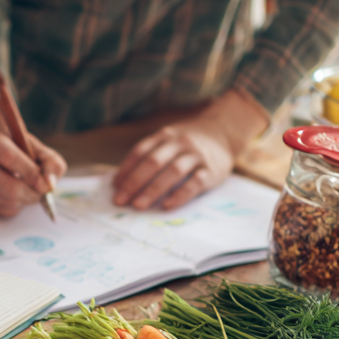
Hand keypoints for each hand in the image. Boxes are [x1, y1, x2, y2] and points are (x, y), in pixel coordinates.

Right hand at [0, 82, 66, 217]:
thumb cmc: (20, 151)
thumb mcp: (39, 149)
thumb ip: (51, 163)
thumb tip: (49, 185)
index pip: (10, 160)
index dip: (32, 174)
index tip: (44, 183)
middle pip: (9, 188)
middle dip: (32, 194)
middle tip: (41, 192)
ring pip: (8, 202)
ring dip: (27, 201)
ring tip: (30, 190)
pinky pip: (4, 211)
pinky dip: (18, 206)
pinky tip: (18, 195)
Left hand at [112, 89, 269, 210]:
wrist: (223, 133)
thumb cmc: (187, 144)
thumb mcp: (168, 141)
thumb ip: (149, 156)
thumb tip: (120, 181)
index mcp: (165, 135)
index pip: (141, 152)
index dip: (126, 169)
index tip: (114, 187)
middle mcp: (180, 143)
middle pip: (153, 162)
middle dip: (134, 182)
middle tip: (121, 200)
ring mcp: (196, 156)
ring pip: (172, 172)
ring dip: (153, 190)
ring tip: (138, 205)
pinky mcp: (211, 170)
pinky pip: (194, 183)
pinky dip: (179, 195)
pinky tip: (166, 205)